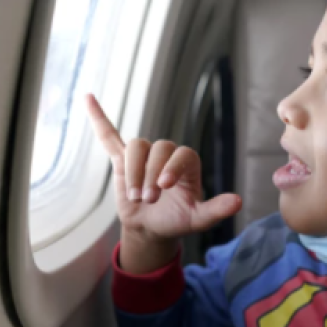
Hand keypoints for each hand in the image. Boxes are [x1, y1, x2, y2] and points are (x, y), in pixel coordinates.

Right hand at [85, 94, 242, 241]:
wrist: (151, 228)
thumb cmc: (176, 220)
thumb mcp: (197, 219)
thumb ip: (215, 210)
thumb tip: (238, 202)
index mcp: (187, 163)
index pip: (182, 153)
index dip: (171, 166)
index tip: (163, 186)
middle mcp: (167, 154)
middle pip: (157, 148)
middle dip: (150, 175)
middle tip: (148, 200)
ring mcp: (143, 156)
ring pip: (136, 147)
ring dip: (133, 172)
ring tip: (135, 196)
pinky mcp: (121, 160)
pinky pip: (109, 136)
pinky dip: (99, 118)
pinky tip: (89, 98)